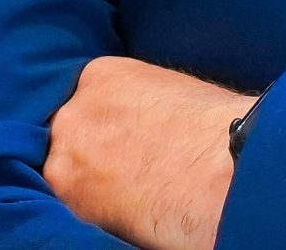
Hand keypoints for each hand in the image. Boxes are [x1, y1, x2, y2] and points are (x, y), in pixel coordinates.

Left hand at [43, 55, 253, 249]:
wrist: (220, 166)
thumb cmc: (213, 127)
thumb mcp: (171, 92)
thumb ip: (140, 102)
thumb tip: (139, 120)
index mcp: (101, 74)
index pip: (87, 100)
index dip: (104, 124)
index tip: (120, 140)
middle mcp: (75, 108)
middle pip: (69, 131)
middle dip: (89, 149)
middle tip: (121, 168)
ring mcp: (67, 151)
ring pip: (65, 170)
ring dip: (87, 181)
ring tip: (125, 193)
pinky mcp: (68, 193)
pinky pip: (70, 204)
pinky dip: (91, 209)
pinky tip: (122, 210)